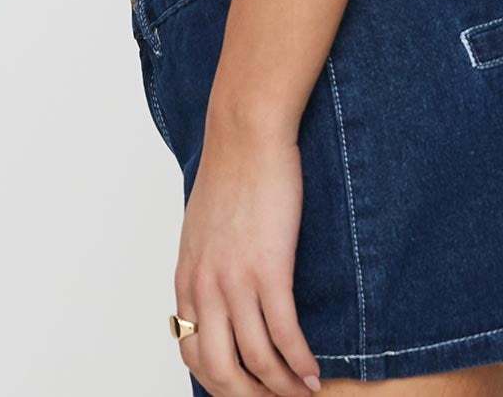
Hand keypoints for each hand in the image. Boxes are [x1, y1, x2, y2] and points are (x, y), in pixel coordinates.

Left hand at [172, 111, 322, 395]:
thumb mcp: (202, 229)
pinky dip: (301, 362)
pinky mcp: (269, 268)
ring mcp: (235, 280)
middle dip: (252, 396)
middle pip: (221, 371)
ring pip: (256, 361)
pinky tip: (315, 371)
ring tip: (305, 394)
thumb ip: (206, 266)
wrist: (246, 132)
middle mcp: (205, 288)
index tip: (248, 389)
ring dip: (283, 387)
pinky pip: (284, 334)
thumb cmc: (231, 172)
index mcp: (188, 280)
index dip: (222, 383)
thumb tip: (218, 295)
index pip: (193, 355)